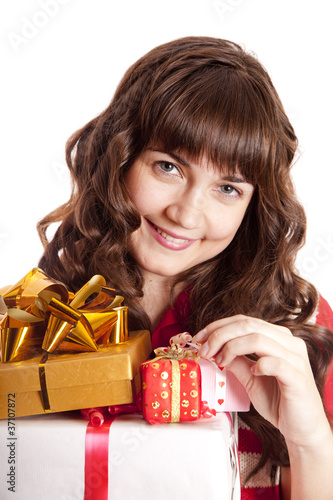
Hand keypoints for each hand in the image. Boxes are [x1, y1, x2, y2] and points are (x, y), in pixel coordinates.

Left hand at [193, 315, 330, 450]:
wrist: (302, 429)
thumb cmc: (278, 401)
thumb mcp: (250, 377)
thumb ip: (235, 360)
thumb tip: (212, 348)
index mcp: (277, 337)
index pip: (244, 321)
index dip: (218, 326)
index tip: (198, 338)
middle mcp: (289, 342)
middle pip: (248, 325)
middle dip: (220, 335)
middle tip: (204, 350)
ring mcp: (295, 358)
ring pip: (258, 338)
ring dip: (232, 347)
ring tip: (221, 361)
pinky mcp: (298, 377)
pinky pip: (276, 363)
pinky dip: (259, 365)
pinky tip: (253, 373)